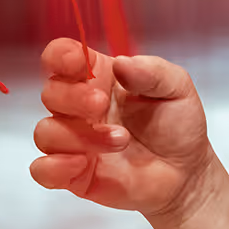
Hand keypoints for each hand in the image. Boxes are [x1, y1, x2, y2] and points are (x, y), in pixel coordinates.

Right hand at [29, 38, 214, 217]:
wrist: (186, 171)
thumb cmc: (178, 124)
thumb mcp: (177, 88)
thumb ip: (152, 71)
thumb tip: (121, 63)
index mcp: (102, 77)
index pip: (63, 56)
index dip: (61, 55)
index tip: (76, 62)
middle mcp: (81, 106)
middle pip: (50, 92)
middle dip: (73, 97)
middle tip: (101, 104)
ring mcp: (74, 140)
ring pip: (46, 131)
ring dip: (80, 136)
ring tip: (121, 140)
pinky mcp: (72, 173)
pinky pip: (42, 169)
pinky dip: (55, 166)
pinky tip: (84, 164)